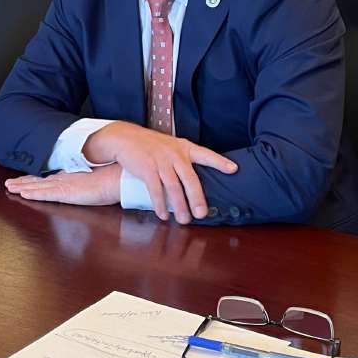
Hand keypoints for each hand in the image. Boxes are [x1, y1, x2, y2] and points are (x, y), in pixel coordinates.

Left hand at [4, 164, 122, 206]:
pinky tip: (23, 194)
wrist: (120, 174)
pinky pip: (46, 194)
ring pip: (38, 187)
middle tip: (10, 183)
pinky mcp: (67, 192)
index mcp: (71, 176)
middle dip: (24, 182)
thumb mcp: (97, 180)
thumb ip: (88, 182)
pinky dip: (34, 194)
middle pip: (39, 181)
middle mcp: (65, 179)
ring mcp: (65, 185)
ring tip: (10, 187)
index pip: (49, 179)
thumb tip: (88, 183)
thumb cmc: (113, 177)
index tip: (24, 180)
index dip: (35, 180)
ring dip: (23, 187)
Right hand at [86, 121, 236, 223]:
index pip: (205, 154)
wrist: (124, 137)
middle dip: (197, 198)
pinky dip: (160, 204)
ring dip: (179, 206)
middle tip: (202, 214)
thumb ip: (183, 158)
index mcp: (183, 147)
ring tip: (184, 220)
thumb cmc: (150, 145)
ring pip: (174, 187)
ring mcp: (160, 161)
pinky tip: (163, 215)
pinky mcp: (146, 168)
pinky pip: (156, 190)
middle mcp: (174, 154)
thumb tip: (194, 181)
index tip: (234, 169)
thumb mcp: (170, 145)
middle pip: (190, 179)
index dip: (219, 162)